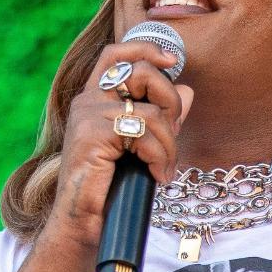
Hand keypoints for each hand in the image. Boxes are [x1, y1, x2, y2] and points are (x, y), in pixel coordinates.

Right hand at [42, 40, 194, 254]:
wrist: (84, 222)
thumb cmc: (112, 188)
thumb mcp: (143, 146)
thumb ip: (162, 117)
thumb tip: (187, 91)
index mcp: (95, 99)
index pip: (116, 55)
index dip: (145, 48)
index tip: (173, 60)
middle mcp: (88, 102)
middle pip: (141, 72)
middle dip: (169, 102)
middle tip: (172, 135)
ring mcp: (88, 116)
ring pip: (151, 111)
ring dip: (168, 145)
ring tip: (163, 169)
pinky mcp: (92, 135)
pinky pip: (143, 133)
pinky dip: (159, 157)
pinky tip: (156, 175)